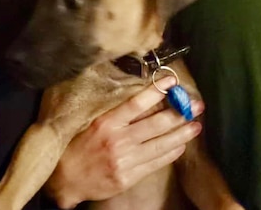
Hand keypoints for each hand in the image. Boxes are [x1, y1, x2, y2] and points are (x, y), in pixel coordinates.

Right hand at [45, 77, 203, 207]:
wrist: (64, 179)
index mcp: (105, 122)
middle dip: (180, 113)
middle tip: (196, 105)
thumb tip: (140, 98)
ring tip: (195, 125)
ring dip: (182, 134)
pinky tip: (180, 145)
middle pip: (156, 124)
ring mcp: (124, 160)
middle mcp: (117, 140)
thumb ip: (112, 112)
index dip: (157, 91)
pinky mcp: (128, 177)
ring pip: (161, 145)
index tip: (173, 82)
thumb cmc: (75, 146)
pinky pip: (156, 163)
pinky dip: (171, 153)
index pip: (136, 103)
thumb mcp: (89, 122)